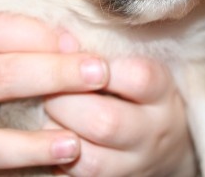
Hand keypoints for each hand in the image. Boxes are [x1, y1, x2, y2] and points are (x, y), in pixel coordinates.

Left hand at [45, 57, 196, 176]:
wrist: (164, 143)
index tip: (74, 58)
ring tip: (41, 117)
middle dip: (65, 104)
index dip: (99, 68)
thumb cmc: (135, 90)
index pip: (138, 77)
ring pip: (91, 161)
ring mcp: (135, 165)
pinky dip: (56, 162)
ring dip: (55, 137)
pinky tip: (45, 145)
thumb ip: (103, 53)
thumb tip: (60, 39)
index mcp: (160, 91)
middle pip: (107, 122)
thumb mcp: (135, 63)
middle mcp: (153, 131)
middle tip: (45, 90)